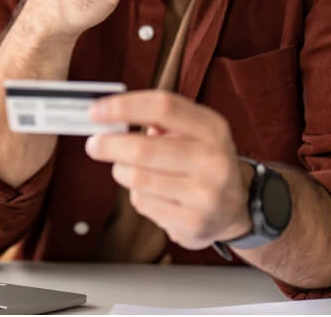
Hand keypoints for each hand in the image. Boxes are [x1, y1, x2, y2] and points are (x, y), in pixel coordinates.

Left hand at [84, 91, 250, 250]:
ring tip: (127, 170)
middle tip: (94, 145)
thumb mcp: (194, 132)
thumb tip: (109, 114)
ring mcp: (206, 194)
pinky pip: (143, 204)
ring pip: (137, 179)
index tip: (96, 111)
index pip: (163, 107)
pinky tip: (152, 194)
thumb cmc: (203, 162)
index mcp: (212, 128)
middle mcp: (214, 160)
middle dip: (109, 146)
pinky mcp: (193, 223)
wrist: (236, 208)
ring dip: (122, 172)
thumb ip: (158, 118)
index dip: (124, 106)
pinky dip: (137, 196)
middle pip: (143, 149)